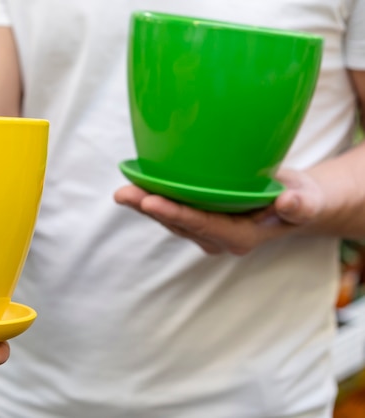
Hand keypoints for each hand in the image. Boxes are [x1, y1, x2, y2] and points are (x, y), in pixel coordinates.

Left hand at [114, 169, 324, 254]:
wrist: (293, 203)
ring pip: (170, 218)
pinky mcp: (199, 217)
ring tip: (123, 189)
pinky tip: (135, 182)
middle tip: (123, 194)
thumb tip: (286, 203)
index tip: (151, 201)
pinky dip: (152, 196)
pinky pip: (172, 208)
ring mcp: (205, 229)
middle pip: (178, 223)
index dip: (176, 214)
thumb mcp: (307, 201)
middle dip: (149, 208)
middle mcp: (217, 238)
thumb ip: (300, 206)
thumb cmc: (301, 200)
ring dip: (144, 204)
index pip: (202, 225)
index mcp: (239, 237)